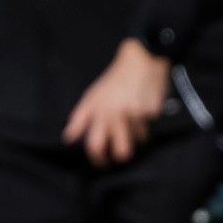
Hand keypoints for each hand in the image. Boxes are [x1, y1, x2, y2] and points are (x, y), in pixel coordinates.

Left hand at [63, 38, 170, 166]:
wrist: (141, 61)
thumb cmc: (114, 80)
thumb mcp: (91, 96)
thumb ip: (79, 118)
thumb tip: (69, 137)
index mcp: (101, 112)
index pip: (96, 144)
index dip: (97, 158)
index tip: (100, 161)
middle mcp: (118, 115)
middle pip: (122, 150)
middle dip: (121, 155)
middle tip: (119, 153)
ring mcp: (137, 114)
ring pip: (139, 139)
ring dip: (136, 134)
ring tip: (133, 120)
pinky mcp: (153, 111)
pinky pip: (150, 125)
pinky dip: (147, 121)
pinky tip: (143, 108)